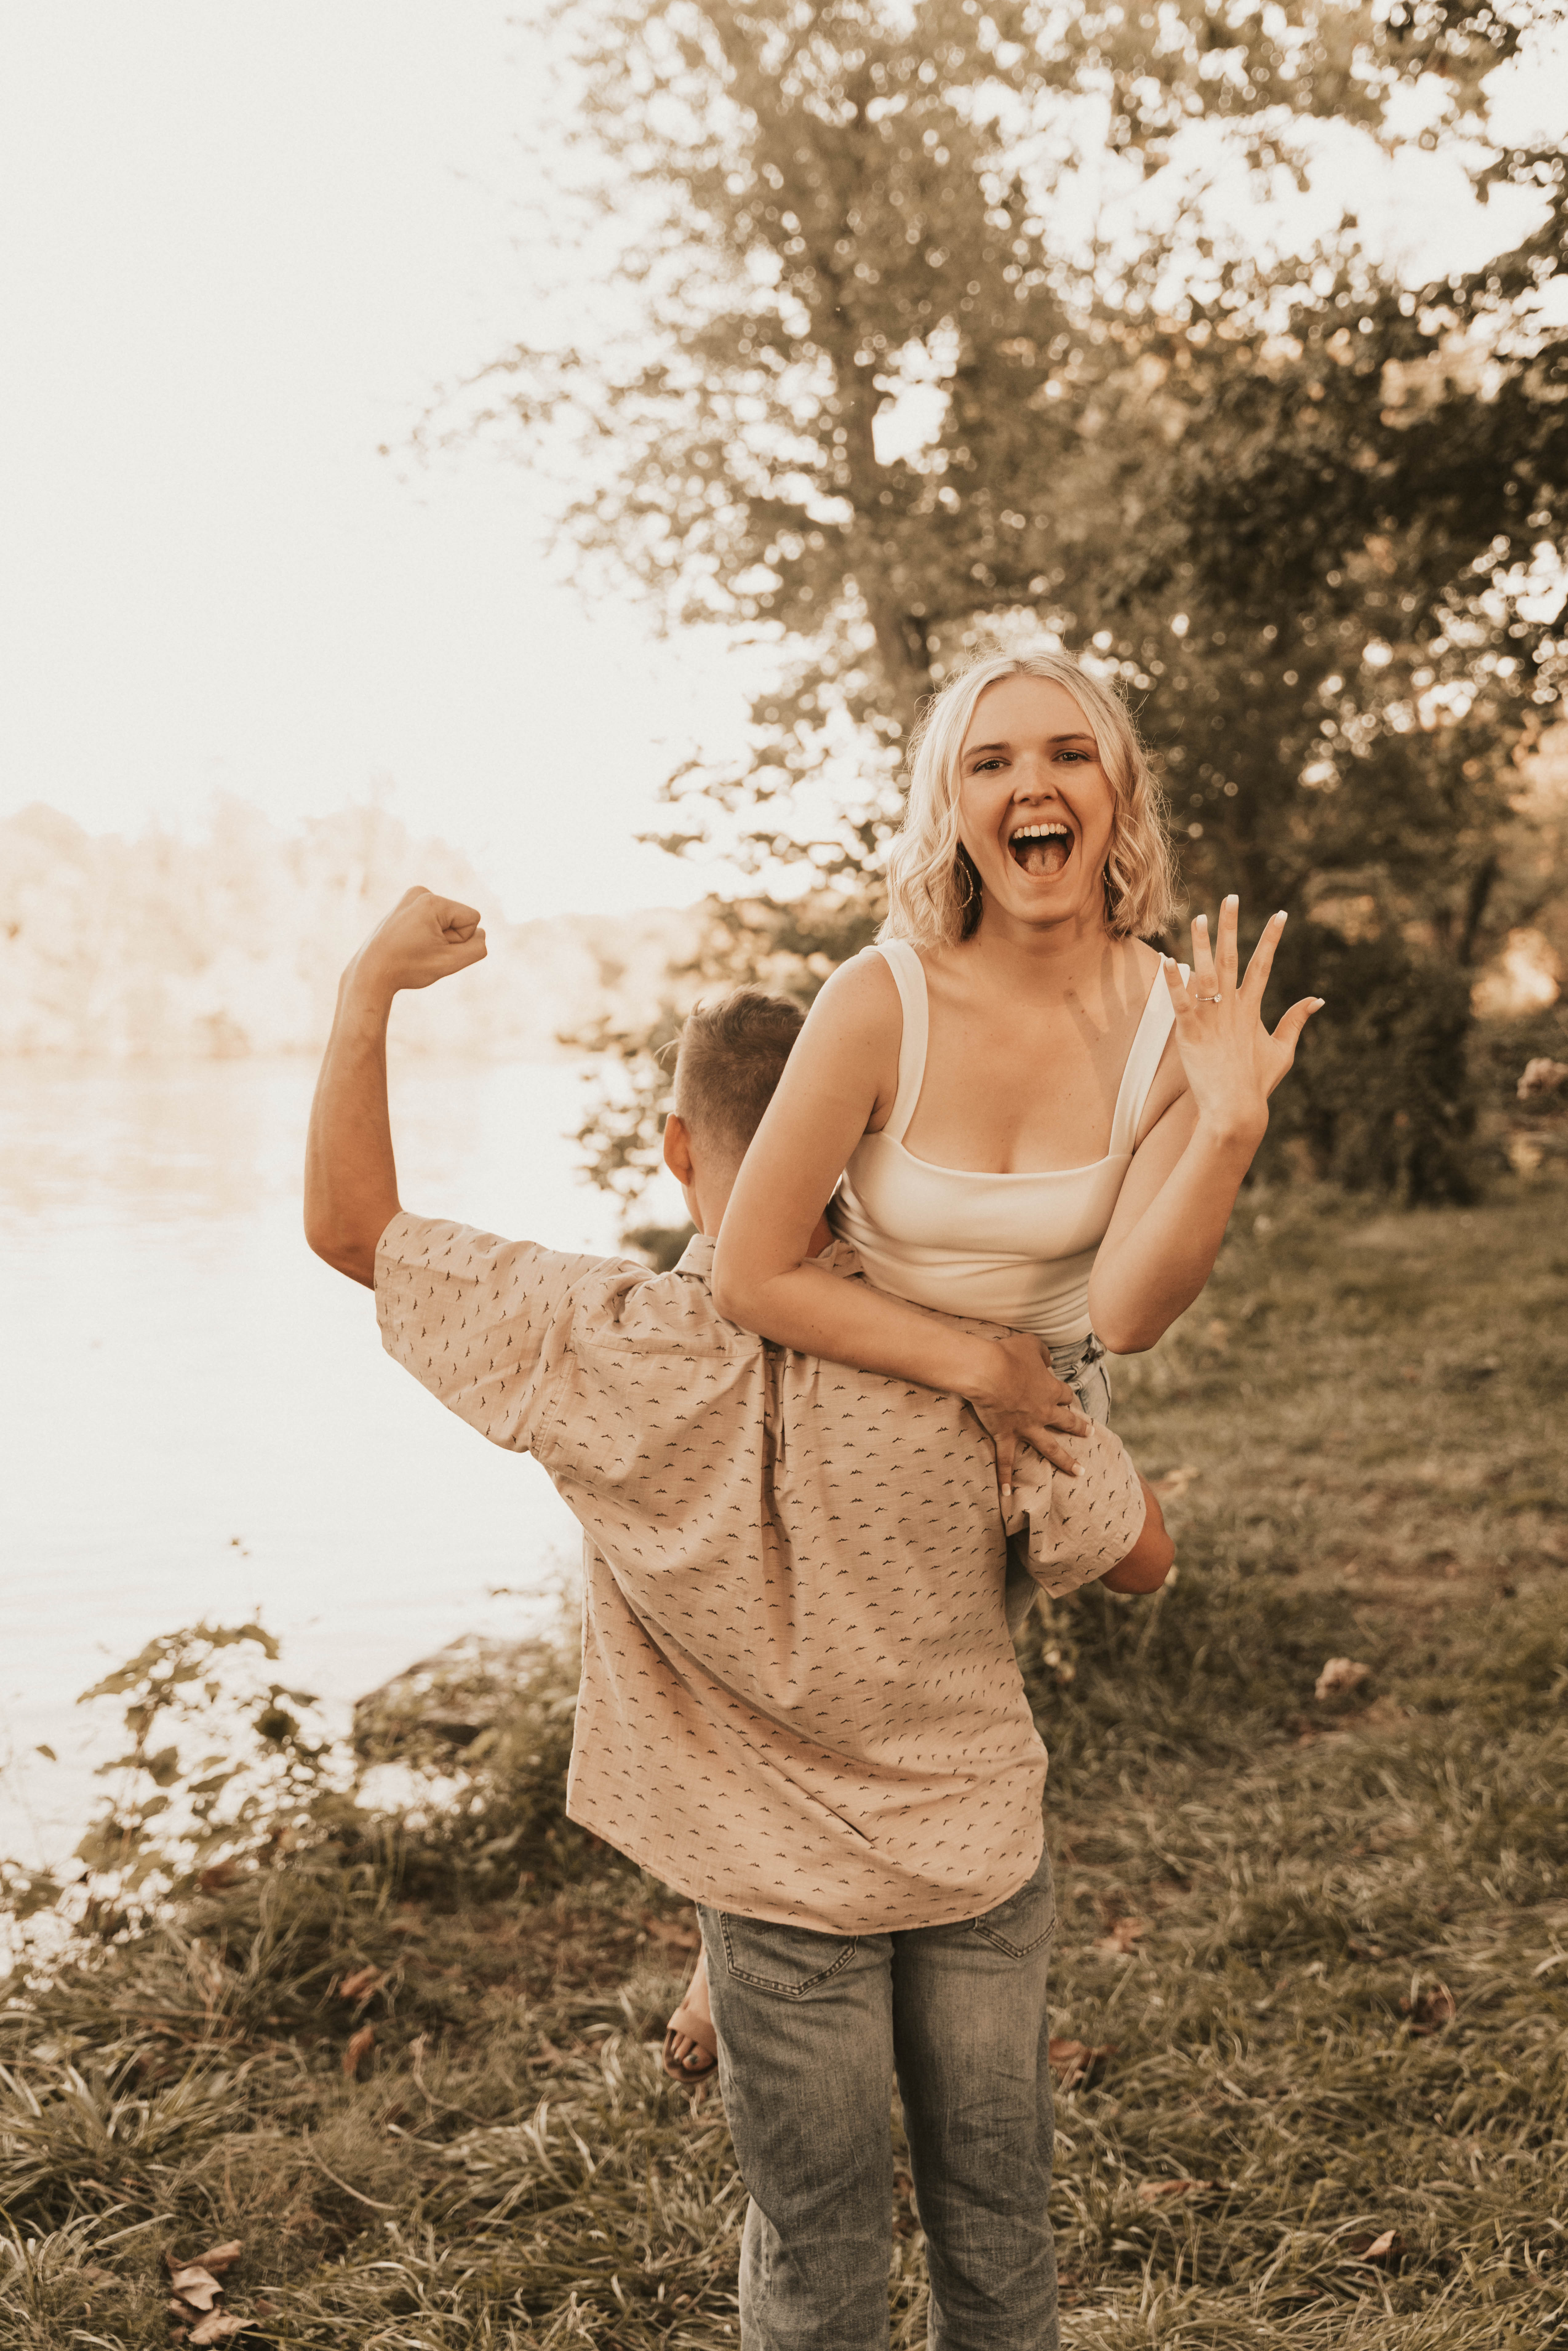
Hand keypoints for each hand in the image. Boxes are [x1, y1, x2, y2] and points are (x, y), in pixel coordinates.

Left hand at [349, 887, 486, 1000]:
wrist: (370, 972)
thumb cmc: (409, 967)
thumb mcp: (451, 962)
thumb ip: (477, 948)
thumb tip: (479, 933)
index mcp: (431, 901)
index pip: (472, 919)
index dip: (460, 940)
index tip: (434, 949)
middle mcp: (419, 892)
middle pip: (458, 918)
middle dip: (447, 938)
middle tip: (422, 951)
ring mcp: (409, 897)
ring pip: (446, 920)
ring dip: (437, 938)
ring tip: (415, 948)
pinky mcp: (404, 906)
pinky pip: (432, 920)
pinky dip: (426, 934)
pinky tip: (410, 943)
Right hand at [964, 1333, 1088, 1498]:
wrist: (988, 1372)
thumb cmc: (1008, 1355)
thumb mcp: (1031, 1345)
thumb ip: (1043, 1353)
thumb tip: (1048, 1359)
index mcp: (1050, 1390)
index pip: (1065, 1395)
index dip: (1067, 1396)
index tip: (1068, 1398)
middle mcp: (1043, 1412)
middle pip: (1066, 1422)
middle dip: (1079, 1428)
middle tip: (1090, 1434)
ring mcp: (1025, 1427)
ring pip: (1049, 1448)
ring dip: (1064, 1461)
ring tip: (1078, 1472)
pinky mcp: (1005, 1436)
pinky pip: (1006, 1461)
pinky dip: (1005, 1478)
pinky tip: (1006, 1494)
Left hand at [1163, 898, 1321, 1143]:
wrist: (1237, 1111)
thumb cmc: (1257, 1083)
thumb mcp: (1282, 1050)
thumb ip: (1295, 1022)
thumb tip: (1317, 1000)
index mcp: (1253, 1009)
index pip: (1264, 964)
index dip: (1272, 938)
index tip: (1280, 913)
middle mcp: (1233, 1008)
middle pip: (1233, 958)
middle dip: (1232, 926)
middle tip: (1231, 897)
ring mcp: (1212, 1019)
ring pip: (1205, 973)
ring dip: (1201, 944)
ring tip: (1197, 917)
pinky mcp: (1191, 1033)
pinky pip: (1181, 1002)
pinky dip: (1172, 981)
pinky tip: (1166, 959)